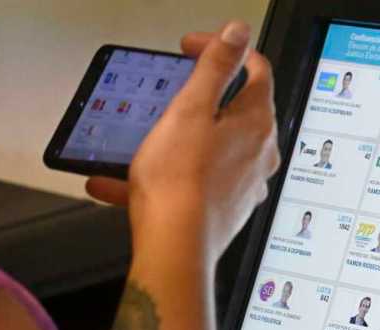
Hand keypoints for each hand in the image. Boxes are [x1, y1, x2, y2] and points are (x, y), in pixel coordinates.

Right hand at [87, 21, 280, 262]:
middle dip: (202, 96)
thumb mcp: (192, 108)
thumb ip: (216, 66)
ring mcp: (246, 181)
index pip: (256, 70)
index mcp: (257, 122)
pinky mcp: (227, 207)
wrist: (177, 247)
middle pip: (238, 110)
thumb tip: (238, 32)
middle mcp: (260, 152)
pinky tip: (118, 184)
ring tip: (140, 142)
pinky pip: (195, 182)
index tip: (190, 49)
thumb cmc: (181, 180)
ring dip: (176, 140)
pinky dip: (164, 177)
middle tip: (171, 92)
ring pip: (212, 148)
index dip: (224, 51)